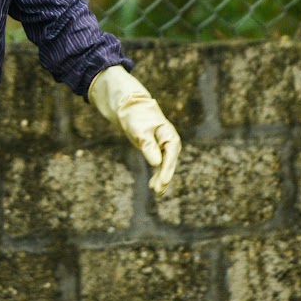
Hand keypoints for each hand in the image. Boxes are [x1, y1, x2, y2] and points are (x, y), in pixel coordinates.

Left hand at [88, 65, 181, 194]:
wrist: (130, 107)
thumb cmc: (136, 116)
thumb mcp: (140, 131)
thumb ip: (148, 146)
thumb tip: (156, 164)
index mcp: (170, 136)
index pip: (171, 155)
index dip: (167, 170)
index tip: (163, 182)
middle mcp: (170, 143)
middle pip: (169, 163)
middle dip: (164, 177)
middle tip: (158, 191)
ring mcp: (163, 147)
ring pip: (164, 166)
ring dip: (160, 178)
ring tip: (156, 192)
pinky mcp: (156, 150)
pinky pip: (159, 165)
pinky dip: (156, 174)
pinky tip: (153, 186)